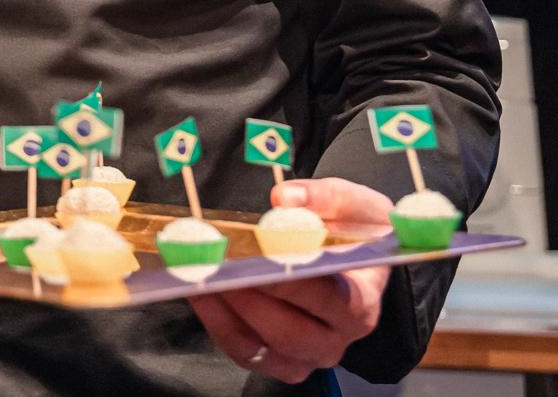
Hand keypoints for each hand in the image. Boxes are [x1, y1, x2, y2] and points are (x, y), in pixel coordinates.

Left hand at [190, 177, 393, 382]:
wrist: (357, 258)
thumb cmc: (357, 232)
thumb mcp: (355, 205)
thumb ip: (323, 198)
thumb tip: (284, 199)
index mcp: (360, 303)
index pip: (327, 299)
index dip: (289, 282)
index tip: (257, 259)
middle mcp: (336, 338)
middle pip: (288, 331)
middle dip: (247, 298)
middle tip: (214, 270)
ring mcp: (306, 355)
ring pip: (259, 348)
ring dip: (223, 312)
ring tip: (197, 278)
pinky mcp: (278, 360)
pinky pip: (243, 350)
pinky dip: (216, 322)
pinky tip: (198, 291)